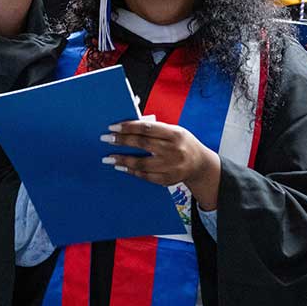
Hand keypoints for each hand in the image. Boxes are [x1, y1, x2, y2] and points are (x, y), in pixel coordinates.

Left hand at [102, 119, 220, 209]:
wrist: (200, 164)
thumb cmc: (181, 143)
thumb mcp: (173, 130)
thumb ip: (153, 128)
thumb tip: (127, 126)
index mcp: (175, 134)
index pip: (147, 128)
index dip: (128, 127)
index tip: (112, 127)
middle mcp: (174, 150)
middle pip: (143, 144)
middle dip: (121, 141)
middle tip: (106, 139)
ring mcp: (172, 166)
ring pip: (142, 163)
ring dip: (123, 160)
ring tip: (109, 158)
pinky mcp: (169, 179)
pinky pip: (146, 176)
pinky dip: (132, 171)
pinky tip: (121, 167)